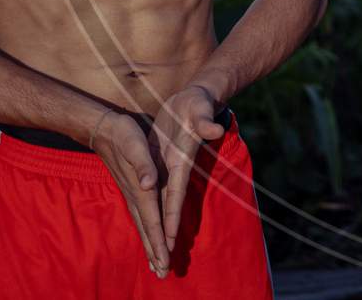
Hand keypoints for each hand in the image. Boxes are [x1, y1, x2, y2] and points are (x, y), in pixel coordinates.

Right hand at [89, 109, 170, 277]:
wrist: (102, 128)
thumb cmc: (122, 133)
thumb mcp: (134, 143)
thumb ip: (142, 163)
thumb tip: (148, 183)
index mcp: (141, 187)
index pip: (152, 220)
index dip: (159, 241)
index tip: (164, 261)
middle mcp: (136, 195)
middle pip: (146, 229)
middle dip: (154, 252)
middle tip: (162, 274)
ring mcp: (132, 194)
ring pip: (142, 225)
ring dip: (149, 246)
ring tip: (155, 266)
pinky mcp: (131, 189)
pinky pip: (140, 217)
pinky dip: (145, 231)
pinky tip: (147, 238)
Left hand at [148, 84, 225, 259]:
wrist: (196, 97)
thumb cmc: (198, 103)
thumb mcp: (200, 109)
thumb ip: (205, 121)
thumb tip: (213, 129)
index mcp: (181, 162)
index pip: (175, 196)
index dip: (172, 218)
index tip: (169, 242)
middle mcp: (174, 171)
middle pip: (168, 209)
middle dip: (166, 236)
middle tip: (163, 265)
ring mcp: (167, 169)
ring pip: (160, 205)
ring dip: (158, 229)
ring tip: (155, 255)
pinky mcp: (160, 163)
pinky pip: (154, 193)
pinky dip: (152, 211)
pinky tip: (148, 224)